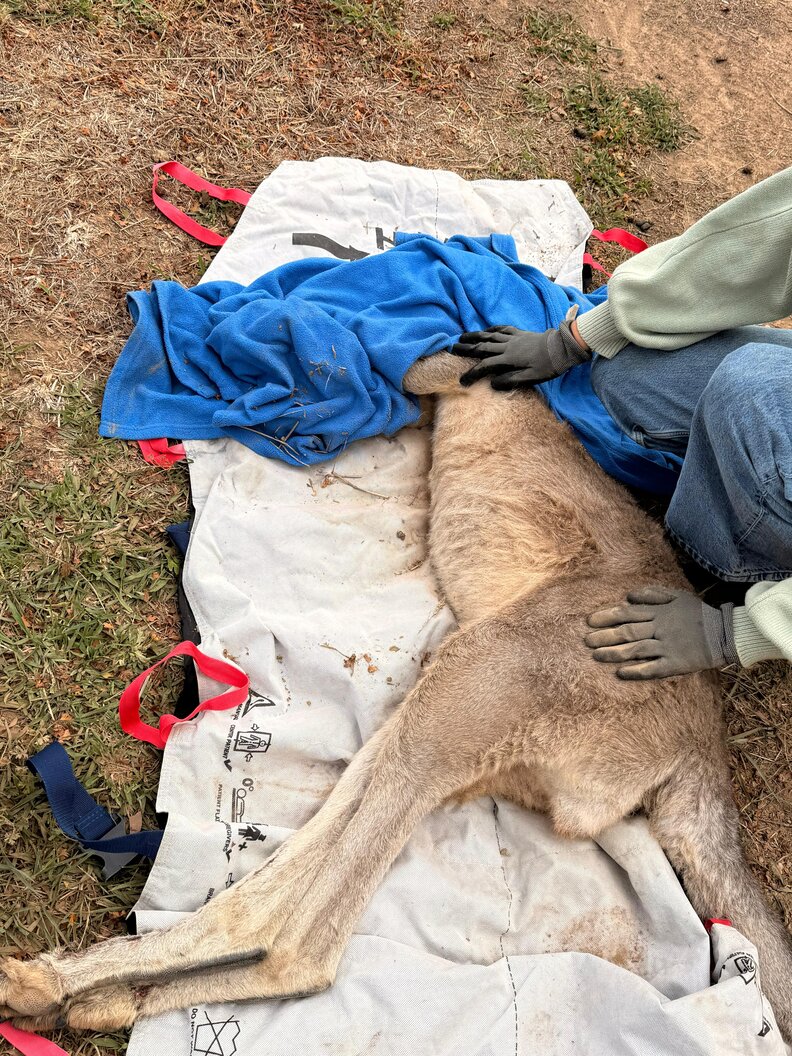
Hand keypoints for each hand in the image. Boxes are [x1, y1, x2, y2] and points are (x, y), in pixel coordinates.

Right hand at [449, 321, 589, 388]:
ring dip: (474, 337)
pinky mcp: (520, 333)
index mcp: (509, 359)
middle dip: (465, 349)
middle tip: (451, 349)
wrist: (563, 348)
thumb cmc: (549, 366)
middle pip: (482, 347)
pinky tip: (486, 330)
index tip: (462, 381)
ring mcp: (513, 338)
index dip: (472, 373)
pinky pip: (502, 329)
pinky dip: (492, 329)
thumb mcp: (531, 378)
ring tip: (461, 337)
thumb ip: (511, 380)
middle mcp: (507, 347)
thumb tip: (491, 383)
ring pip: (489, 336)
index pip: (485, 367)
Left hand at [584, 587, 738, 679]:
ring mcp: (667, 647)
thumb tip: (628, 596)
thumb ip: (652, 594)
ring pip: (635, 650)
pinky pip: (652, 669)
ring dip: (613, 653)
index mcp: (658, 612)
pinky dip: (636, 671)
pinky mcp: (675, 664)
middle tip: (586, 641)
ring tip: (595, 656)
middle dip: (604, 636)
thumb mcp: (676, 595)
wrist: (724, 633)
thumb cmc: (698, 613)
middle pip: (626, 632)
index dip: (606, 617)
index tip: (589, 621)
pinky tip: (620, 674)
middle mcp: (659, 629)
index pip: (626, 613)